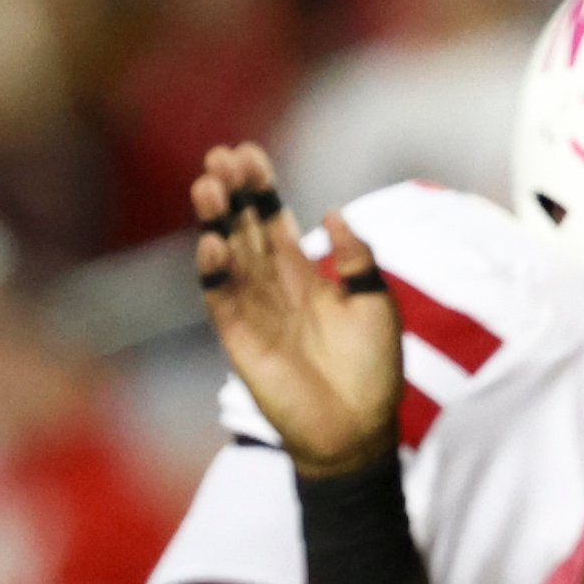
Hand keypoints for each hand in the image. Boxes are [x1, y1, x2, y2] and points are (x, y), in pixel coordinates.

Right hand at [191, 144, 400, 474]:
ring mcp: (254, 314)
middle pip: (245, 230)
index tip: (249, 152)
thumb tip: (333, 213)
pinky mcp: (241, 343)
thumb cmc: (373, 371)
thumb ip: (356, 258)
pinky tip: (212, 243)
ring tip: (207, 186)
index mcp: (304, 276)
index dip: (261, 188)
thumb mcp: (376, 302)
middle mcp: (273, 289)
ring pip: (228, 259)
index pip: (274, 221)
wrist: (360, 431)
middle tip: (219, 155)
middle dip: (233, 193)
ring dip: (216, 222)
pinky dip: (215, 274)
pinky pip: (222, 303)